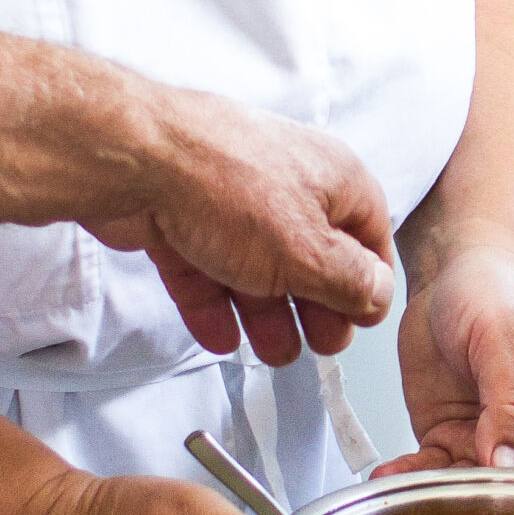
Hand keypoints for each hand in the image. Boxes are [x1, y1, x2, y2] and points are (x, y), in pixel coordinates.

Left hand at [83, 83, 396, 366]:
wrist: (135, 161)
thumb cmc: (231, 188)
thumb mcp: (308, 252)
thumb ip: (348, 281)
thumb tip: (379, 295)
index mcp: (335, 179)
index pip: (368, 234)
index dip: (368, 281)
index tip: (362, 320)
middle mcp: (290, 183)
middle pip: (313, 254)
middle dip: (316, 305)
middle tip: (320, 344)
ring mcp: (235, 199)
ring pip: (259, 266)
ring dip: (268, 313)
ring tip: (272, 353)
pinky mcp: (185, 216)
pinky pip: (208, 267)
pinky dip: (217, 304)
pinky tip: (222, 338)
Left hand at [380, 242, 513, 475]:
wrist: (451, 274)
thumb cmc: (500, 292)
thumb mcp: (510, 340)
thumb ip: (511, 402)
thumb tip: (506, 460)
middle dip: (503, 512)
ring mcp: (485, 438)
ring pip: (474, 490)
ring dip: (446, 498)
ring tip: (417, 492)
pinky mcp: (446, 436)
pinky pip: (429, 469)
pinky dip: (409, 477)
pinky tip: (391, 474)